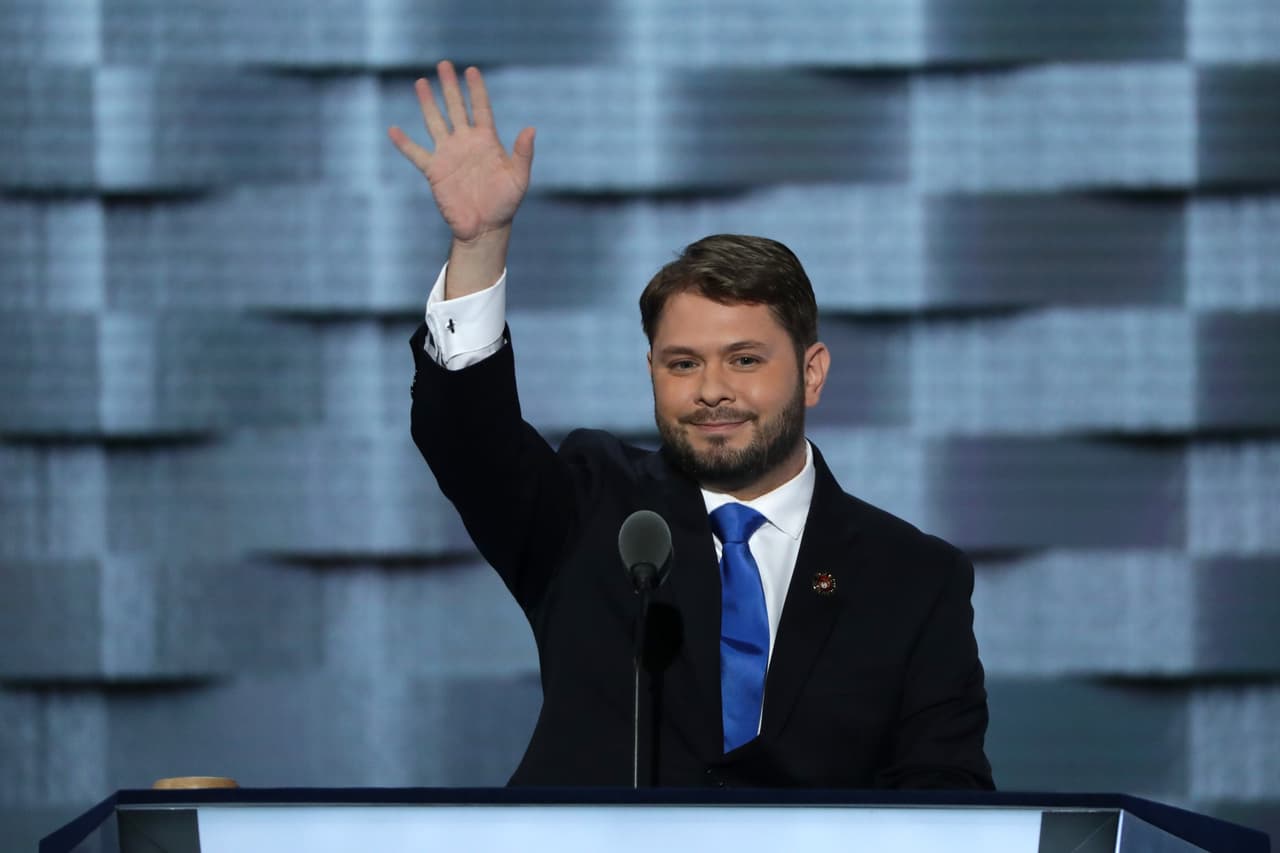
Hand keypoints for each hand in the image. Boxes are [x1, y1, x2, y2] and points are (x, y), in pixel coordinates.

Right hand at [388, 61, 535, 245]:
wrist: (485, 227)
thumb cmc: (505, 203)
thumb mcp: (519, 178)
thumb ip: (523, 153)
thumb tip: (531, 129)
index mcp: (487, 141)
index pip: (481, 108)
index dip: (476, 89)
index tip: (472, 70)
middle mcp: (466, 142)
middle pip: (456, 108)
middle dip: (450, 86)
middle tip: (444, 64)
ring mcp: (449, 154)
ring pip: (435, 122)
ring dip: (428, 103)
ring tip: (421, 82)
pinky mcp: (435, 171)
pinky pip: (416, 154)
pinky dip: (404, 143)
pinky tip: (393, 130)